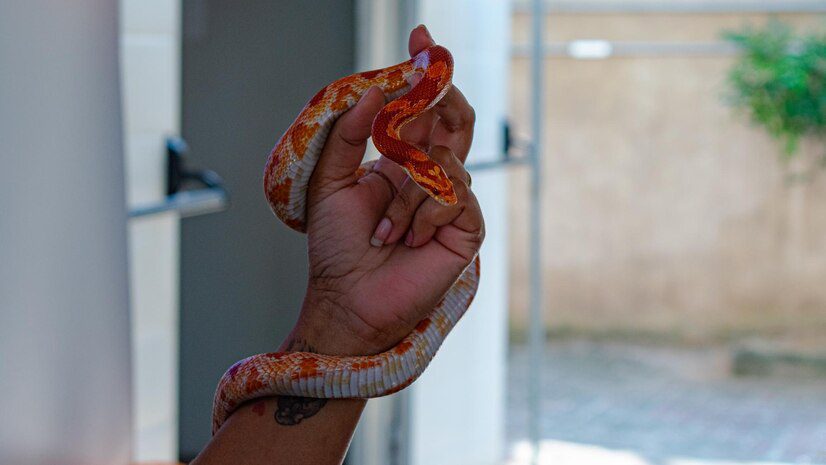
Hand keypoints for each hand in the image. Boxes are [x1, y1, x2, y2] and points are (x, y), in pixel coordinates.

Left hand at [283, 25, 482, 355]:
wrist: (348, 299)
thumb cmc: (337, 248)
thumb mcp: (331, 182)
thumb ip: (349, 135)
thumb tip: (372, 91)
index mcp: (401, 160)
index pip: (423, 108)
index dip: (426, 71)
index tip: (420, 36)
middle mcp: (431, 175)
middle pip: (454, 117)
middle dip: (435, 101)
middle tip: (411, 109)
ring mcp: (451, 201)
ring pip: (443, 161)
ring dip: (405, 195)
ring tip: (384, 231)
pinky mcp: (466, 228)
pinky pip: (455, 195)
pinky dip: (424, 214)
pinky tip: (406, 241)